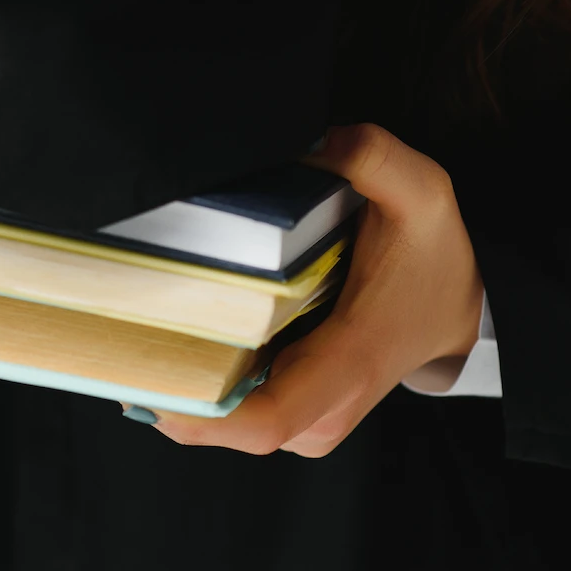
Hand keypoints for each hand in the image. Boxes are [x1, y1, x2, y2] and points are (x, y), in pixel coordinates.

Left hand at [142, 124, 482, 455]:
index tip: (144, 377)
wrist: (461, 306)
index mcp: (350, 361)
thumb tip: (317, 143)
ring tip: (127, 329)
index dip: (197, 413)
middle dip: (168, 386)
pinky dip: (199, 378)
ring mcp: (312, 416)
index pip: (266, 421)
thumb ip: (376, 158)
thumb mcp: (423, 191)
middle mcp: (326, 407)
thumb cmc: (436, 255)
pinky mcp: (298, 408)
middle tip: (109, 335)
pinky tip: (164, 336)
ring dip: (179, 381)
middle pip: (228, 427)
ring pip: (226, 421)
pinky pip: (235, 408)